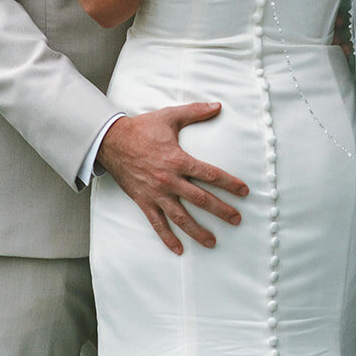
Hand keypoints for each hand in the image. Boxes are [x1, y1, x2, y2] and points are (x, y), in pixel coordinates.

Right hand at [98, 103, 247, 254]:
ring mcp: (156, 193)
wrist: (111, 141)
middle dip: (221, 211)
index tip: (244, 191)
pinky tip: (179, 249)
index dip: (229, 183)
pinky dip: (168, 238)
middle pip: (200, 199)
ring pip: (180, 217)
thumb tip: (218, 106)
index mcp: (178, 160)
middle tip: (237, 220)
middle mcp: (169, 180)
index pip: (210, 174)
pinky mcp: (143, 201)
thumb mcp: (169, 116)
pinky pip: (157, 223)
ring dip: (198, 231)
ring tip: (212, 242)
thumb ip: (195, 112)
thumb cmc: (142, 128)